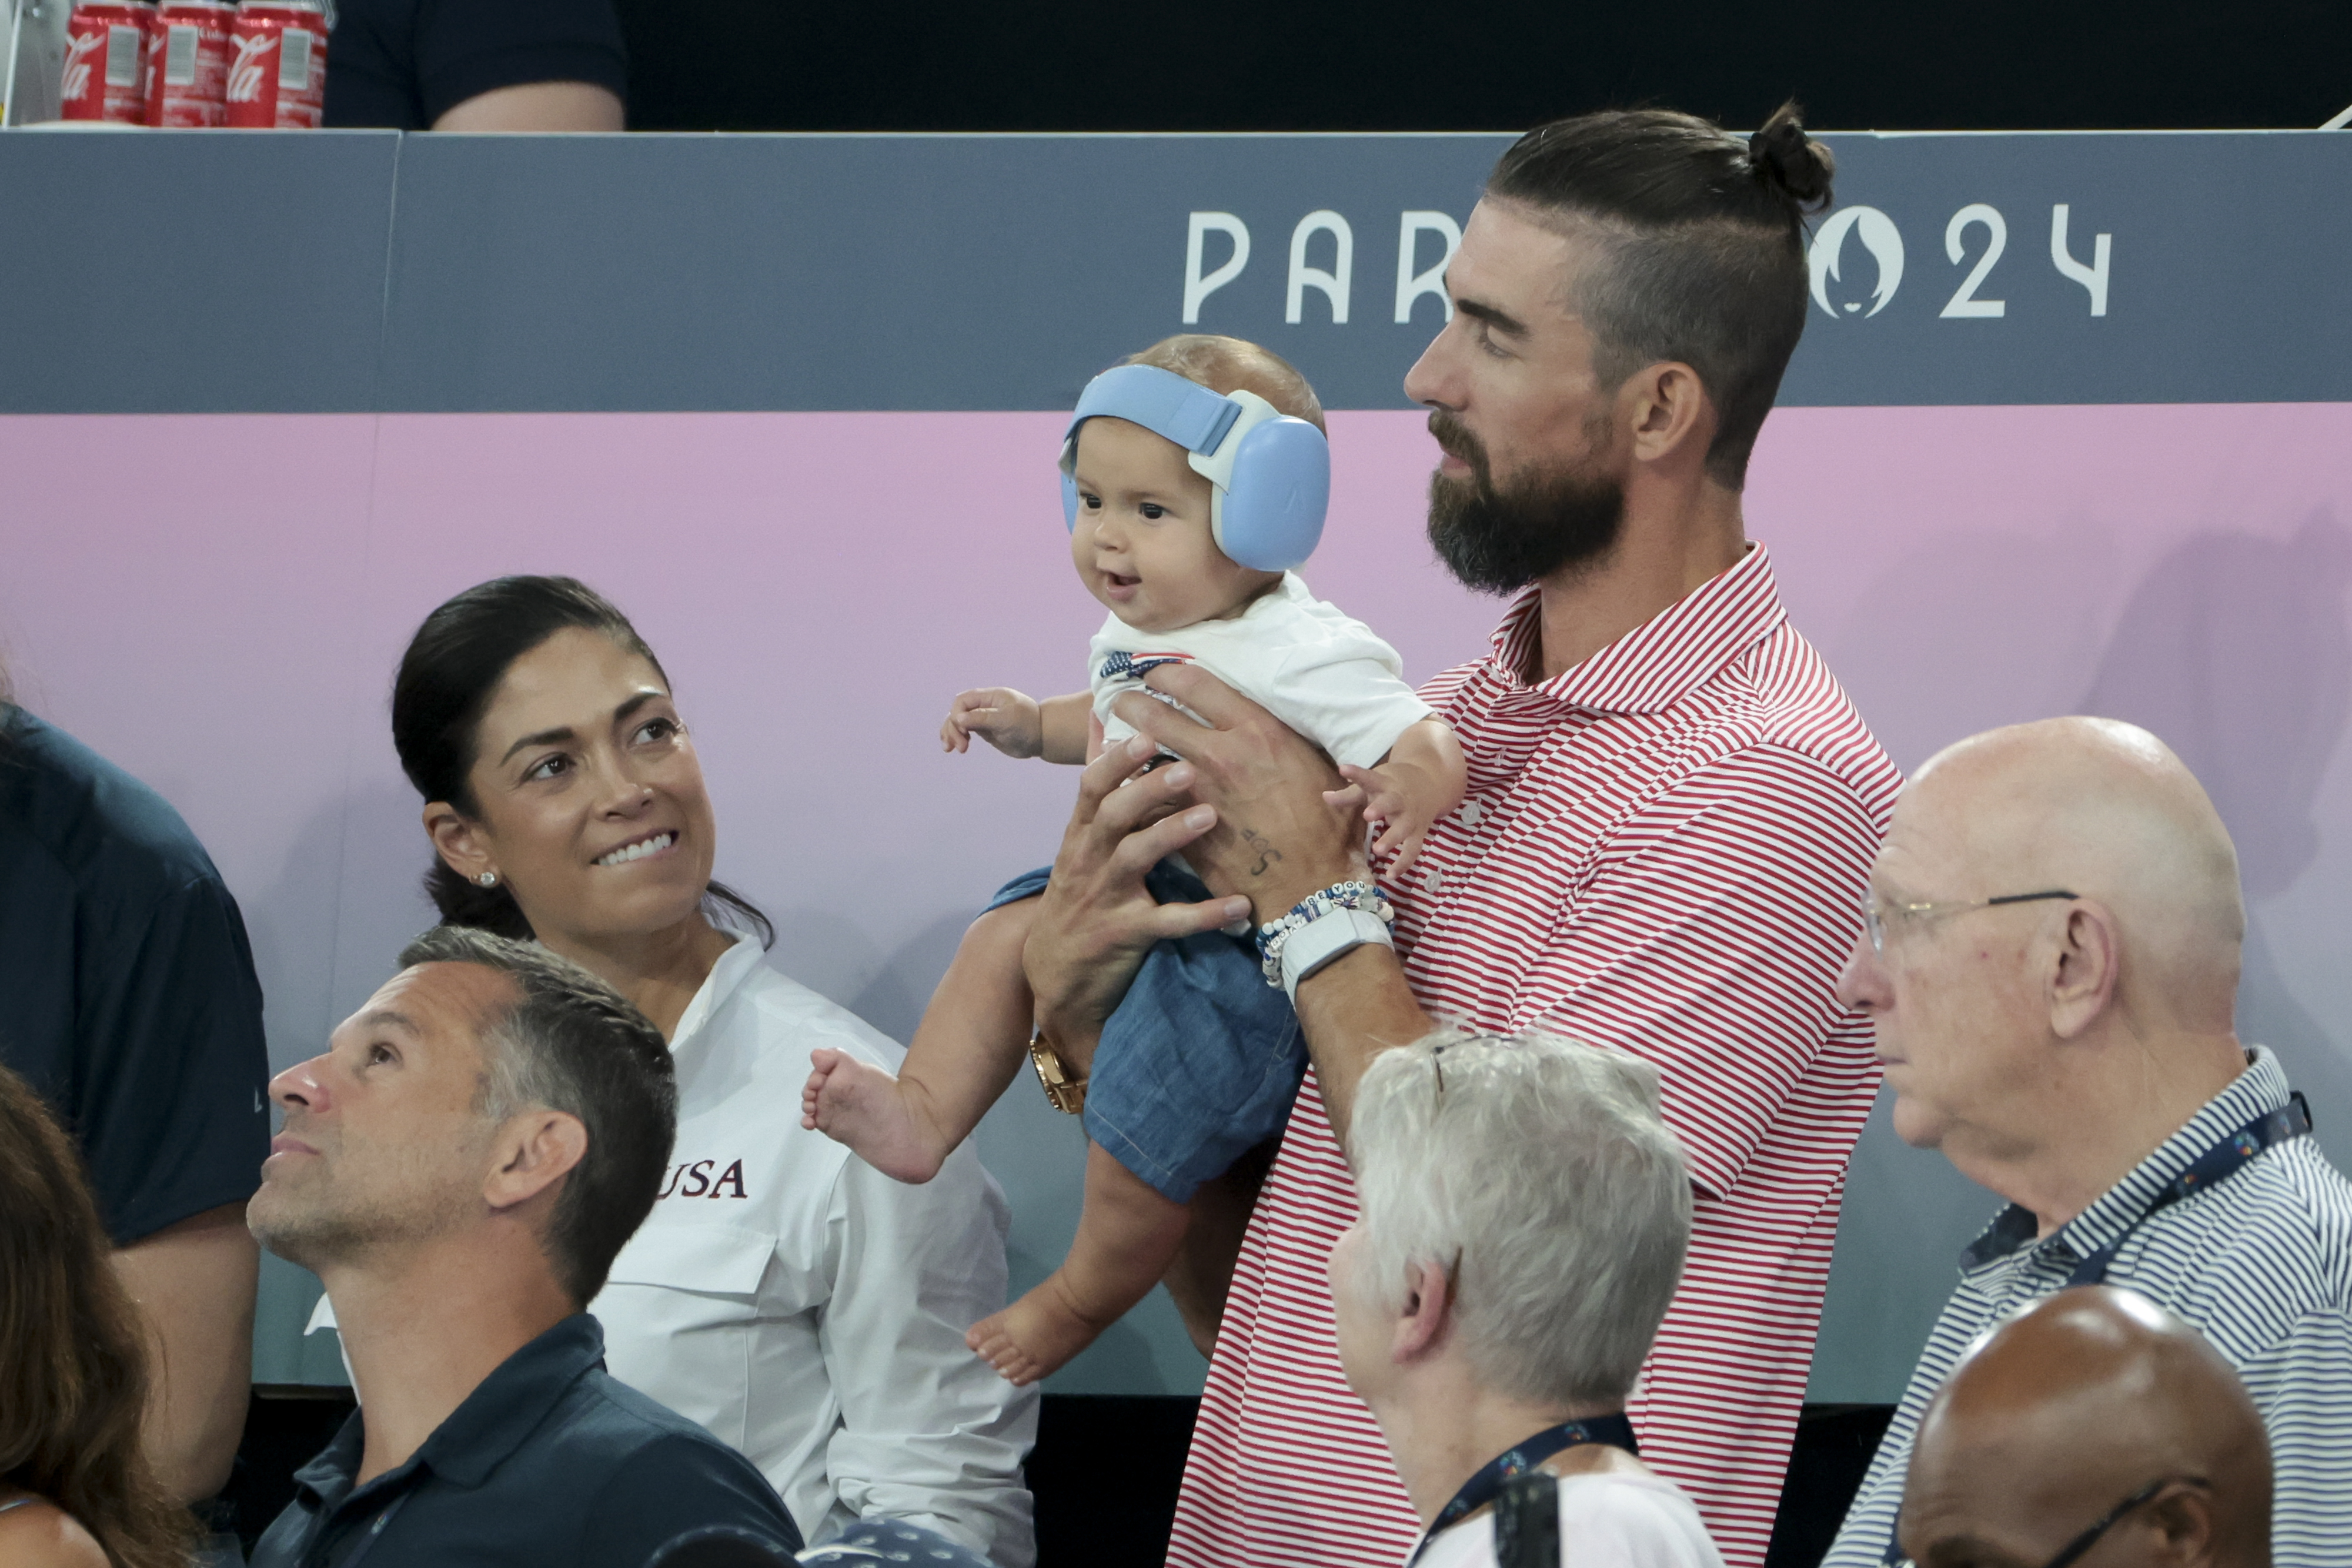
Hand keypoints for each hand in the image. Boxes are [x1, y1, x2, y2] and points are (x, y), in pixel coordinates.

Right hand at [942, 687, 1043, 757]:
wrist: (1043, 737)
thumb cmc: (1028, 725)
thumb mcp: (1006, 720)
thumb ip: (982, 717)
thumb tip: (959, 717)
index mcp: (990, 697)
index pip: (963, 701)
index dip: (957, 714)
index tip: (964, 731)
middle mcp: (984, 705)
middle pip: (957, 712)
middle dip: (953, 728)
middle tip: (959, 747)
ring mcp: (983, 718)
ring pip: (958, 722)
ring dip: (951, 734)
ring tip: (950, 749)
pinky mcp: (984, 730)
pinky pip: (965, 731)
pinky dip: (957, 737)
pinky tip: (955, 748)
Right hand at [1022, 734, 1253, 1065]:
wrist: (1055, 974)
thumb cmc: (1080, 894)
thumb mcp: (1081, 842)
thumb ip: (1100, 786)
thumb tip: (1103, 720)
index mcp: (1081, 833)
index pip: (1092, 785)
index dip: (1117, 758)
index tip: (1148, 733)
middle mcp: (1088, 859)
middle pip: (1112, 814)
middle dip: (1147, 788)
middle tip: (1188, 767)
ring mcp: (1105, 897)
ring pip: (1134, 859)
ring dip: (1171, 835)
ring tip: (1210, 816)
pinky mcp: (1124, 935)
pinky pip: (1167, 922)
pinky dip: (1204, 914)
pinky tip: (1239, 904)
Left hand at [1110, 663, 1367, 916]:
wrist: (1312, 890)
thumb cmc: (1326, 828)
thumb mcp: (1317, 766)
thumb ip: (1285, 737)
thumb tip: (1268, 718)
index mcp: (1257, 730)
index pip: (1194, 682)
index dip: (1166, 672)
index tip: (1156, 673)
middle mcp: (1221, 754)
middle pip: (1153, 713)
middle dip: (1130, 703)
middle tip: (1122, 702)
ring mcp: (1196, 794)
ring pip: (1143, 758)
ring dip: (1127, 752)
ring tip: (1120, 747)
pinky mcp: (1182, 830)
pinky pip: (1146, 803)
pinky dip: (1136, 795)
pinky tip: (1131, 793)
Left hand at [1326, 762, 1436, 877]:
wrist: (1430, 783)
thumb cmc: (1393, 784)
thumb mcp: (1374, 783)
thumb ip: (1349, 794)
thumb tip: (1324, 796)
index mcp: (1386, 783)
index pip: (1370, 777)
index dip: (1356, 774)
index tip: (1343, 768)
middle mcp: (1400, 799)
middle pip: (1392, 802)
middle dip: (1381, 808)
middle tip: (1367, 815)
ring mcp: (1411, 817)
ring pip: (1404, 828)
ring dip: (1392, 839)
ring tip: (1378, 851)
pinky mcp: (1419, 833)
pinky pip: (1413, 850)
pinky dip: (1403, 863)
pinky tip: (1390, 875)